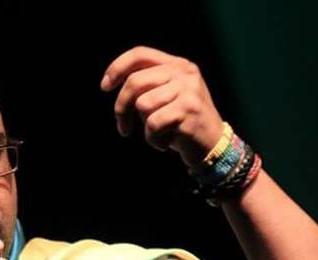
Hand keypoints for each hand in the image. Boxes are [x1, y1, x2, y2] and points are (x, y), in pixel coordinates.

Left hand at [101, 46, 224, 169]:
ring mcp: (188, 90)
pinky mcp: (188, 109)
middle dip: (121, 107)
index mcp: (178, 65)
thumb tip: (111, 82)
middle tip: (123, 127)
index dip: (117, 68)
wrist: (213, 146)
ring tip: (159, 134)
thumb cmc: (182, 124)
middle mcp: (184, 73)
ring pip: (143, 105)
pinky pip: (154, 124)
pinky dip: (154, 139)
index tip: (105, 87)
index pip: (140, 54)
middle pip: (135, 81)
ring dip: (144, 127)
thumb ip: (148, 85)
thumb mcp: (167, 97)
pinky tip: (167, 143)